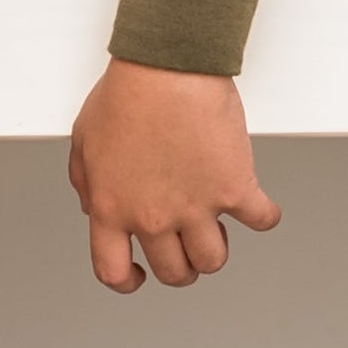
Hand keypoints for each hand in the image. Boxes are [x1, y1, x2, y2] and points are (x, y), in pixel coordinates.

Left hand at [65, 60, 277, 290]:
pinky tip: (258, 206)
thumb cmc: (127, 94)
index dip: (128, 281)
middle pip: (173, 272)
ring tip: (216, 226)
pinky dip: (265, 216)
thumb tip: (96, 210)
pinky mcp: (234, 188)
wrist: (167, 67)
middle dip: (180, 266)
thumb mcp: (83, 141)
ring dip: (215, 250)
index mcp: (111, 209)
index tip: (140, 275)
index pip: (114, 271)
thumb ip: (87, 184)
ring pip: (213, 261)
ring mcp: (195, 207)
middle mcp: (152, 217)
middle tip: (185, 247)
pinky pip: (261, 220)